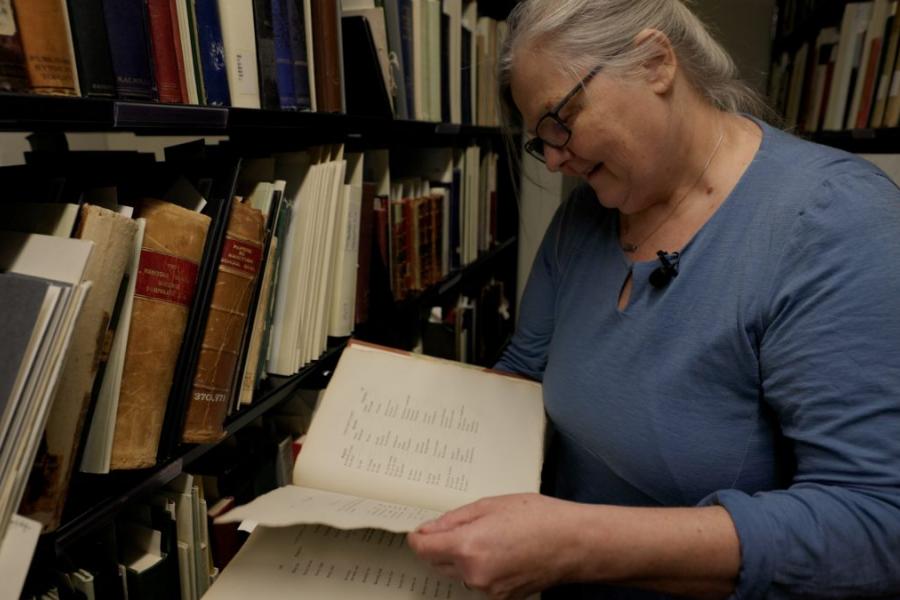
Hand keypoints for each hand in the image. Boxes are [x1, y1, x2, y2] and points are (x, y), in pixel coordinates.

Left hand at [407, 493, 582, 599]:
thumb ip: (454, 519)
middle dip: (440, 546)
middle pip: (437, 563)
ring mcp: (488, 590)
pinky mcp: (501, 598)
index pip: (423, 549)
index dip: (418, 537)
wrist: (574, 543)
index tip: (419, 531)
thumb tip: (429, 528)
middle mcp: (474, 574)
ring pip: (458, 573)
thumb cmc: (540, 518)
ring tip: (488, 536)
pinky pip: (478, 581)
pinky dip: (479, 568)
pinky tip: (499, 551)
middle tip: (458, 526)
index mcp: (468, 547)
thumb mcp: (490, 505)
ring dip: (461, 557)